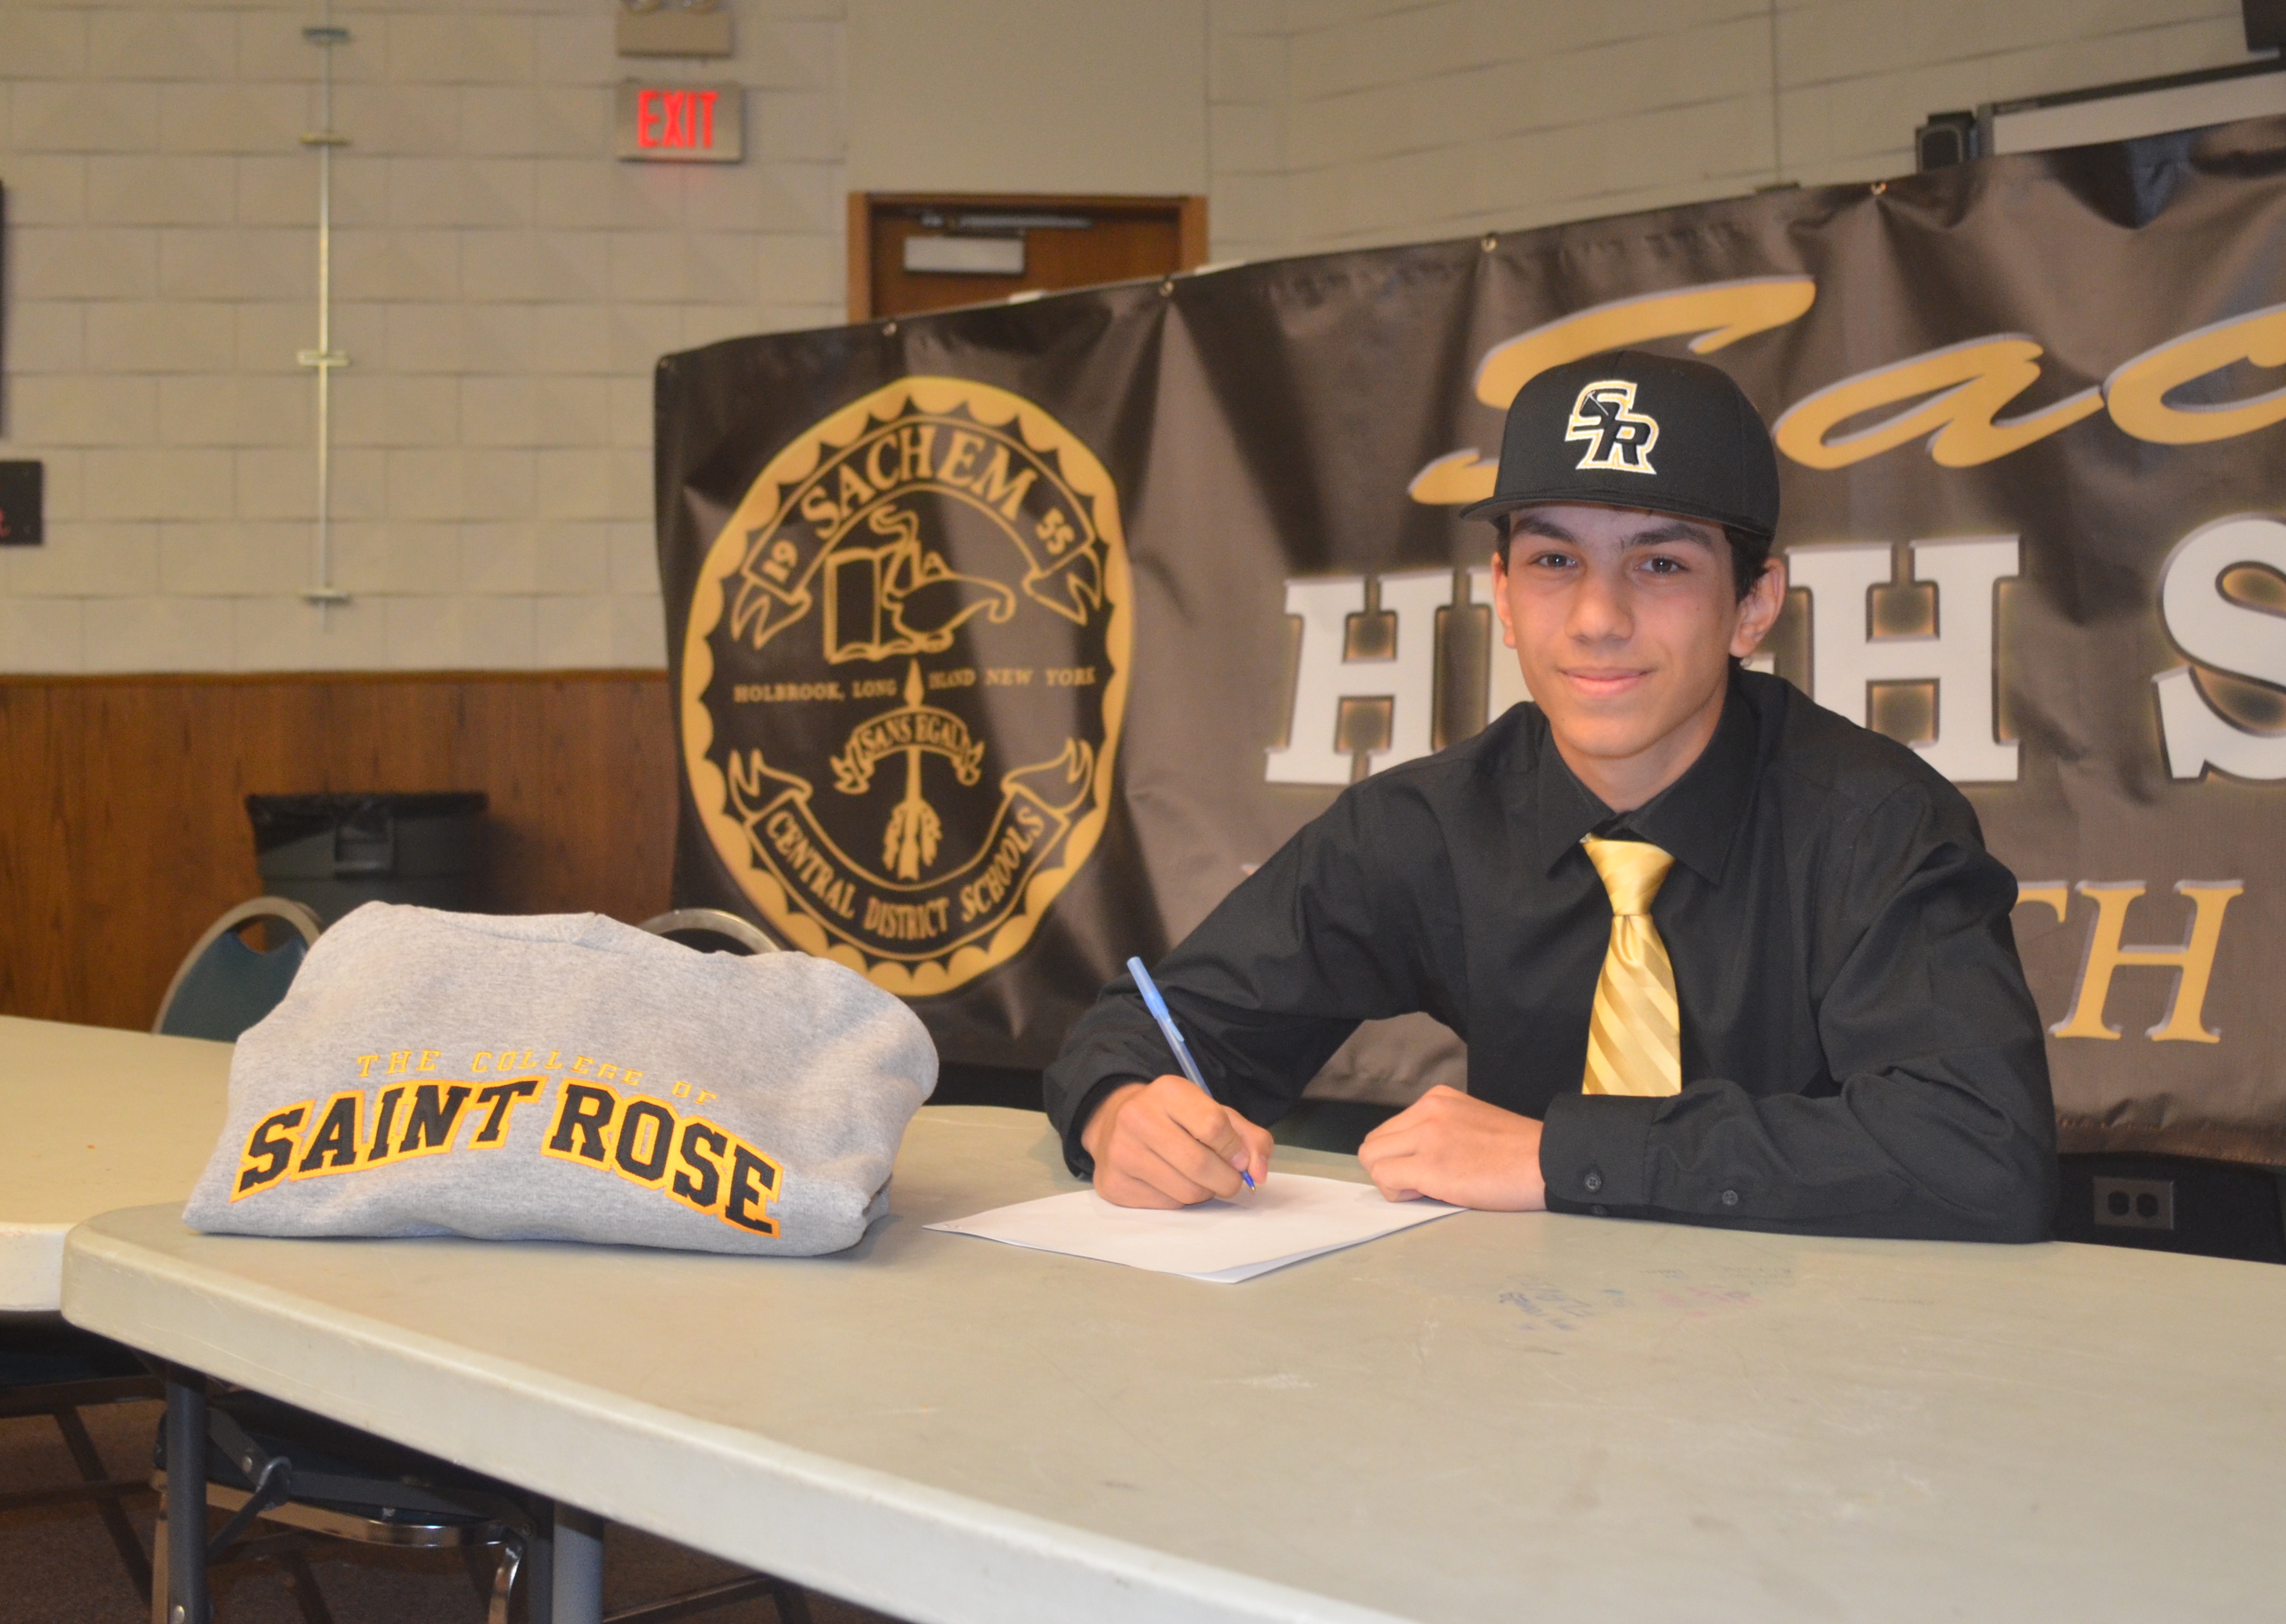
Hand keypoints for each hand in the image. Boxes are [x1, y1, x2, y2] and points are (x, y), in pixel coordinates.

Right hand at [1080, 1076, 1273, 1208]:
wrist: (1116, 1126)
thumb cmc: (1177, 1121)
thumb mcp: (1216, 1115)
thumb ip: (1250, 1139)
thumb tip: (1258, 1174)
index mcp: (1168, 1091)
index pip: (1214, 1126)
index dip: (1235, 1150)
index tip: (1238, 1159)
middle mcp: (1138, 1117)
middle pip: (1200, 1164)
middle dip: (1227, 1180)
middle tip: (1229, 1180)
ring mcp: (1121, 1152)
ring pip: (1186, 1192)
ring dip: (1204, 1192)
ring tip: (1198, 1178)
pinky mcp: (1114, 1183)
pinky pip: (1167, 1206)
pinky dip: (1179, 1200)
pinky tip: (1172, 1182)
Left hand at [1356, 1085, 1546, 1210]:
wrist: (1549, 1161)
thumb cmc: (1518, 1152)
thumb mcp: (1471, 1123)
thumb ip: (1438, 1131)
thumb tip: (1411, 1157)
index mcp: (1437, 1099)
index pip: (1391, 1129)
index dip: (1401, 1156)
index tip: (1427, 1169)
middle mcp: (1428, 1111)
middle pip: (1374, 1143)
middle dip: (1391, 1168)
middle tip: (1423, 1183)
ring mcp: (1427, 1136)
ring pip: (1372, 1159)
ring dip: (1392, 1181)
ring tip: (1427, 1189)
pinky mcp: (1430, 1165)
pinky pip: (1385, 1179)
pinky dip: (1398, 1194)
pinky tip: (1429, 1195)